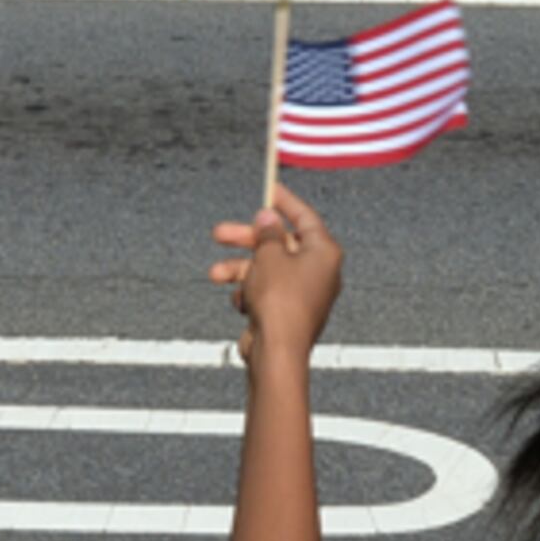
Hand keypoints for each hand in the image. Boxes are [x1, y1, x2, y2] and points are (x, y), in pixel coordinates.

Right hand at [211, 184, 341, 365]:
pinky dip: (249, 294)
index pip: (304, 217)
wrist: (277, 351)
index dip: (284, 202)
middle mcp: (318, 272)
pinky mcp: (287, 312)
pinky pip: (265, 293)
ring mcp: (303, 293)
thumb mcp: (269, 256)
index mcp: (324, 253)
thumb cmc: (281, 302)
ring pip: (266, 270)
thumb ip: (267, 233)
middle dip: (246, 240)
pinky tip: (241, 303)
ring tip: (216, 273)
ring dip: (239, 269)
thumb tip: (268, 218)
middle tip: (220, 233)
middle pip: (279, 244)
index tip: (269, 189)